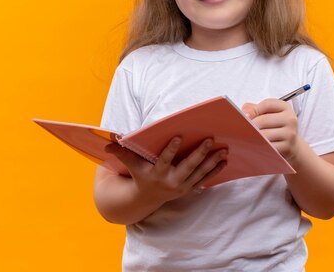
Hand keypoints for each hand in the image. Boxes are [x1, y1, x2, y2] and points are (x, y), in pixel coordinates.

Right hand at [104, 137, 226, 202]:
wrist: (147, 198)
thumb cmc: (140, 175)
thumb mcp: (131, 165)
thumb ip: (122, 152)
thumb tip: (109, 141)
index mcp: (157, 174)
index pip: (165, 160)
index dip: (171, 149)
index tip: (178, 136)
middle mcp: (171, 182)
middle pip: (188, 166)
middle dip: (199, 153)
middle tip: (210, 139)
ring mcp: (182, 186)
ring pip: (200, 173)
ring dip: (212, 161)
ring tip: (224, 149)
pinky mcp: (190, 188)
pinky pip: (205, 178)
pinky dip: (215, 170)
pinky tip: (225, 160)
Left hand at [242, 99, 300, 164]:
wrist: (292, 144)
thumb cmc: (276, 126)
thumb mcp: (268, 113)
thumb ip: (254, 108)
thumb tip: (244, 113)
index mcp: (285, 107)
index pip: (267, 104)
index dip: (254, 110)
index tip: (245, 116)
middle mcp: (290, 119)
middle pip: (263, 120)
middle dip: (251, 125)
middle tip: (244, 129)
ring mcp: (290, 134)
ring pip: (264, 134)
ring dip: (254, 136)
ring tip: (249, 136)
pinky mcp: (287, 147)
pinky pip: (268, 147)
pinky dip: (260, 146)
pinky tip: (256, 145)